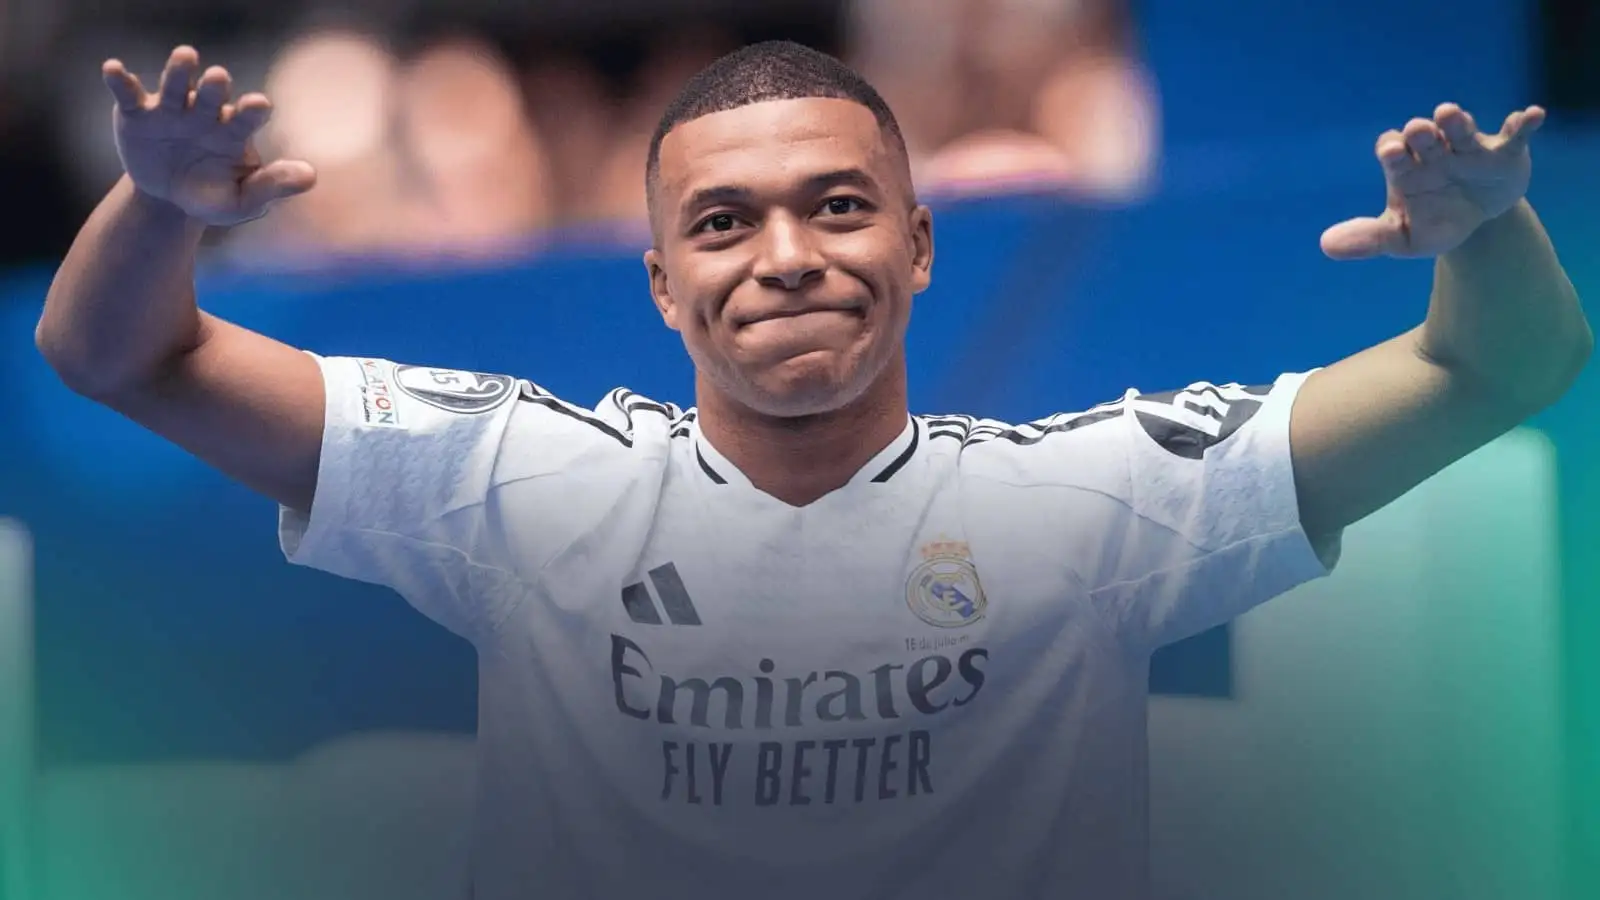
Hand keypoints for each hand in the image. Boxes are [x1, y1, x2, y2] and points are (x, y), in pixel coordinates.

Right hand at [103, 46, 316, 226]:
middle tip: (220, 78)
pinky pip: (128, 93)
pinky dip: (120, 80)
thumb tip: (311, 176)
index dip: (252, 110)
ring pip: (176, 85)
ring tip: (186, 56)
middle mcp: (204, 112)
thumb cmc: (213, 196)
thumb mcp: (242, 200)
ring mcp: (171, 109)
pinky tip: (113, 68)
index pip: (247, 116)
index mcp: (234, 131)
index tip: (258, 106)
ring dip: (179, 70)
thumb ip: (272, 186)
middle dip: (215, 86)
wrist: (168, 201)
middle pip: (212, 94)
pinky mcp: (137, 113)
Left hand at [1321, 103, 1544, 259]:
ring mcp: (1468, 148)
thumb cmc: (1432, 223)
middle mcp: (1433, 151)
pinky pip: (1515, 134)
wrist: (1475, 224)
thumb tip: (1326, 245)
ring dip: (1455, 122)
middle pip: (1423, 136)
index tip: (1391, 153)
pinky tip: (1532, 116)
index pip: (1393, 151)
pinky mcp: (1503, 152)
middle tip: (1418, 130)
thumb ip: (1369, 239)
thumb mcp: (1401, 238)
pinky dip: (1523, 124)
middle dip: (1420, 133)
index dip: (1392, 150)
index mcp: (1405, 167)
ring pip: (1459, 129)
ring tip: (1449, 116)